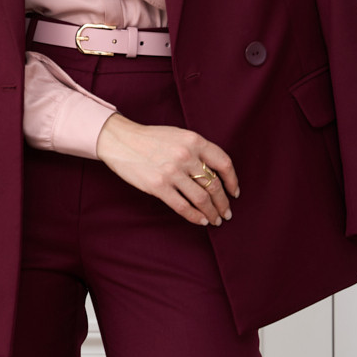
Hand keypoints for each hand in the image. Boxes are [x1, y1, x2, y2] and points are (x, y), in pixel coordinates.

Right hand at [96, 113, 239, 225]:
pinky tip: (201, 221)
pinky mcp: (158, 186)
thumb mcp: (179, 136)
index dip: (232, 181)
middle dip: (223, 203)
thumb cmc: (151, 139)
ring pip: (201, 198)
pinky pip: (183, 207)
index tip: (234, 193)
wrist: (121, 140)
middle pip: (214, 184)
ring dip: (212, 213)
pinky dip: (196, 217)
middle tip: (226, 213)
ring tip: (216, 220)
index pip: (224, 163)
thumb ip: (197, 150)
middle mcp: (185, 155)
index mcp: (194, 140)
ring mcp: (172, 172)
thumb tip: (215, 174)